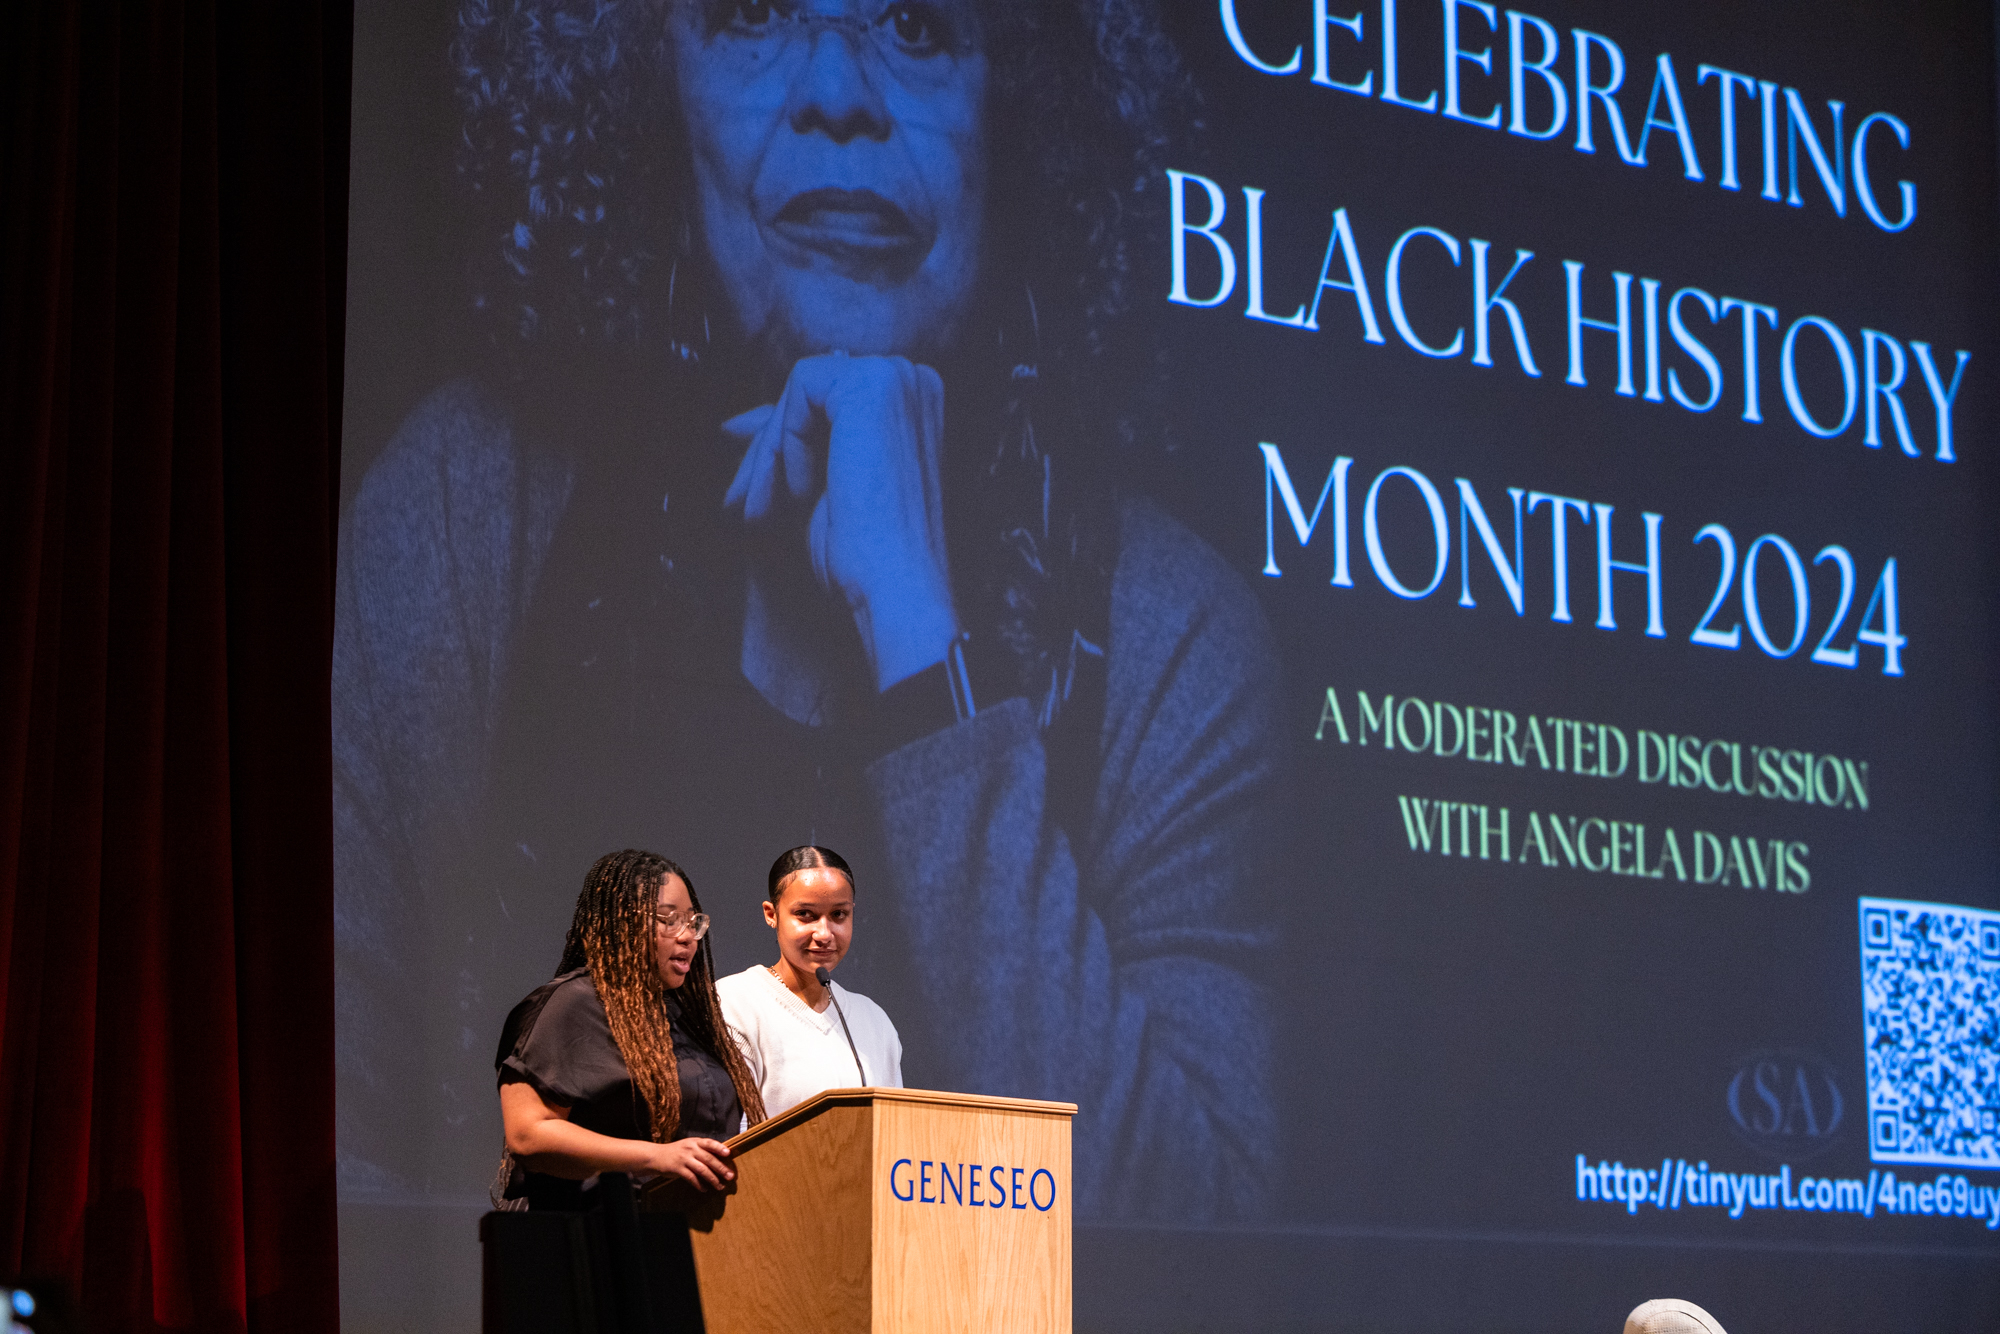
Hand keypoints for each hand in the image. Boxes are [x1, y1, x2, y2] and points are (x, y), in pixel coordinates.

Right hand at [649, 1136, 734, 1191]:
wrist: (656, 1156)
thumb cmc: (676, 1151)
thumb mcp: (688, 1145)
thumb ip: (701, 1149)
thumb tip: (720, 1157)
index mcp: (695, 1142)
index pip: (709, 1143)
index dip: (719, 1148)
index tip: (728, 1153)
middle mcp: (690, 1149)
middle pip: (709, 1159)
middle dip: (721, 1168)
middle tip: (730, 1176)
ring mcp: (684, 1159)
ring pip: (702, 1170)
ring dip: (713, 1179)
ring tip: (720, 1186)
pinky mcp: (678, 1169)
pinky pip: (691, 1178)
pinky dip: (699, 1185)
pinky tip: (704, 1189)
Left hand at [724, 353, 960, 691]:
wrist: (894, 586)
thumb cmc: (867, 553)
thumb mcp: (816, 487)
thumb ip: (785, 443)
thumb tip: (733, 423)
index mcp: (913, 403)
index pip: (825, 400)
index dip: (782, 443)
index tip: (751, 490)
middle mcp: (913, 381)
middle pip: (809, 391)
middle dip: (769, 449)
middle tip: (744, 504)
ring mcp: (897, 378)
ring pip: (799, 390)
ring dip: (772, 451)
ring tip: (765, 507)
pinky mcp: (873, 384)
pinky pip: (798, 392)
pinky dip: (786, 442)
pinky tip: (802, 492)